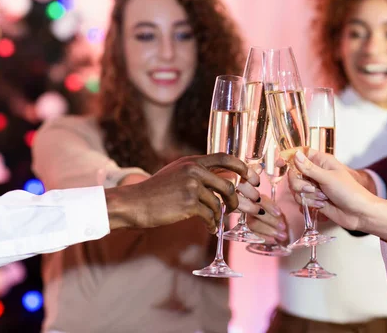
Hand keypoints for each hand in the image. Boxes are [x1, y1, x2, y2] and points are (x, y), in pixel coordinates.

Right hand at [105, 153, 257, 233]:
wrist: (134, 203)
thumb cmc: (155, 190)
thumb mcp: (176, 172)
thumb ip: (197, 173)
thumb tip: (222, 181)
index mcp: (192, 161)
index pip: (224, 157)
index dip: (242, 167)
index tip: (252, 177)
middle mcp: (194, 170)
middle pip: (228, 184)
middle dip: (235, 199)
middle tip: (234, 208)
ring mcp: (192, 186)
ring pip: (218, 203)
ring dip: (220, 215)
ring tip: (215, 221)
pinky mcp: (189, 203)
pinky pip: (210, 216)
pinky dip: (212, 224)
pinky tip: (210, 228)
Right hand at [244, 194, 287, 243]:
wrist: (277, 228)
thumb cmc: (279, 216)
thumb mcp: (280, 211)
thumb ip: (280, 210)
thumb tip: (284, 212)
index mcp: (259, 200)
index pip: (261, 199)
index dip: (270, 206)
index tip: (279, 213)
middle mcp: (250, 208)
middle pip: (256, 213)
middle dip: (271, 220)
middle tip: (283, 227)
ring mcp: (248, 219)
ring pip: (253, 224)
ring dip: (269, 231)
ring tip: (282, 236)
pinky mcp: (249, 231)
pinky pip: (254, 234)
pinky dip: (264, 238)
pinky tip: (274, 240)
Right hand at [289, 150, 386, 244]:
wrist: (359, 213)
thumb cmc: (350, 192)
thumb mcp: (328, 178)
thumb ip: (309, 168)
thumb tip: (295, 155)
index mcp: (321, 161)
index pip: (300, 154)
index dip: (289, 158)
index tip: (279, 164)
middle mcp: (315, 172)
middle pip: (293, 173)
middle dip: (299, 184)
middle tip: (311, 188)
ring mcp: (314, 186)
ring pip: (295, 188)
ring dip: (307, 195)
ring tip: (322, 198)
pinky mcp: (313, 199)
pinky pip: (301, 199)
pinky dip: (309, 203)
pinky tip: (322, 205)